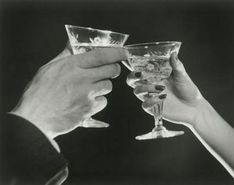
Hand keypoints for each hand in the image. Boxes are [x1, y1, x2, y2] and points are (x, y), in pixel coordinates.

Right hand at [11, 44, 126, 138]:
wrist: (35, 118)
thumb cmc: (39, 93)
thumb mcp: (49, 68)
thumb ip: (65, 55)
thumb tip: (73, 43)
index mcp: (72, 65)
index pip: (102, 55)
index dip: (117, 53)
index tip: (124, 52)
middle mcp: (82, 78)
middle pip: (112, 70)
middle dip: (113, 69)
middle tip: (107, 71)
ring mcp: (87, 94)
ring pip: (108, 86)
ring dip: (102, 86)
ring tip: (88, 90)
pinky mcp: (89, 109)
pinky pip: (103, 102)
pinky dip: (98, 101)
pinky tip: (86, 102)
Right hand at [126, 52, 203, 126]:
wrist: (194, 108)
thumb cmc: (188, 90)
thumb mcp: (183, 76)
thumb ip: (176, 65)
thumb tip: (173, 53)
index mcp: (155, 75)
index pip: (140, 68)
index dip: (133, 64)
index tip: (133, 60)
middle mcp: (150, 85)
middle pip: (132, 80)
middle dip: (133, 76)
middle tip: (141, 74)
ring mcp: (150, 96)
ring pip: (136, 91)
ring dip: (146, 87)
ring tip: (161, 88)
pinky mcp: (152, 108)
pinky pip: (145, 104)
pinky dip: (152, 100)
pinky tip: (163, 97)